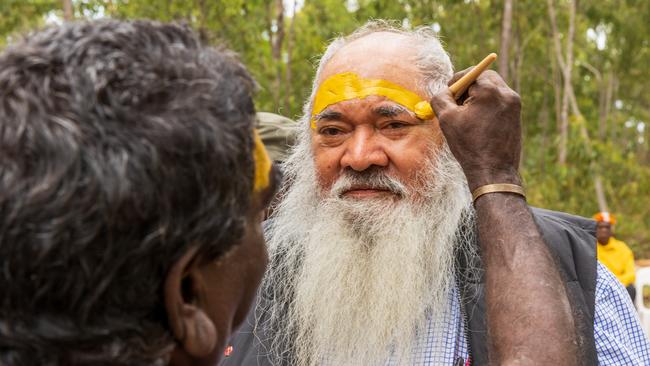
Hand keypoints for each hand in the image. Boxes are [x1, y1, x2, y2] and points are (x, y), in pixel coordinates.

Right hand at [429, 69, 521, 191]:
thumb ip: (441, 98)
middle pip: (485, 77)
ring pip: (493, 89)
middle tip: (457, 101)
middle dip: (470, 86)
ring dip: (479, 96)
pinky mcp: (517, 115)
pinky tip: (478, 124)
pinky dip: (487, 105)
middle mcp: (506, 93)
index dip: (457, 81)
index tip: (449, 92)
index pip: (471, 73)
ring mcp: (514, 104)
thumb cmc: (469, 145)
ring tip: (467, 116)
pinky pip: (499, 101)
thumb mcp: (447, 119)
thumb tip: (444, 90)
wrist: (494, 171)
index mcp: (490, 91)